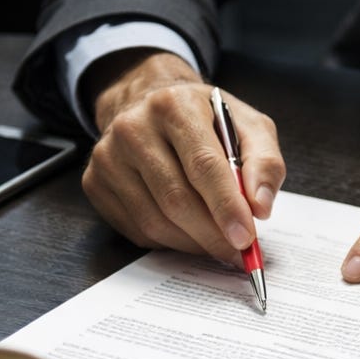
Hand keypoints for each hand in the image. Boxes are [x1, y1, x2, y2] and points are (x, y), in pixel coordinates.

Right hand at [83, 50, 285, 259]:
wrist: (148, 106)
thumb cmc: (204, 121)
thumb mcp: (247, 126)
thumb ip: (264, 163)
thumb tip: (261, 207)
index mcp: (174, 106)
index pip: (203, 165)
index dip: (226, 207)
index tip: (246, 238)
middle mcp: (133, 128)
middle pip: (176, 199)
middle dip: (212, 235)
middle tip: (237, 252)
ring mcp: (108, 157)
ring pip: (155, 222)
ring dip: (193, 243)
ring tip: (216, 243)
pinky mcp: (95, 182)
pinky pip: (137, 230)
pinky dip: (169, 242)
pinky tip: (186, 231)